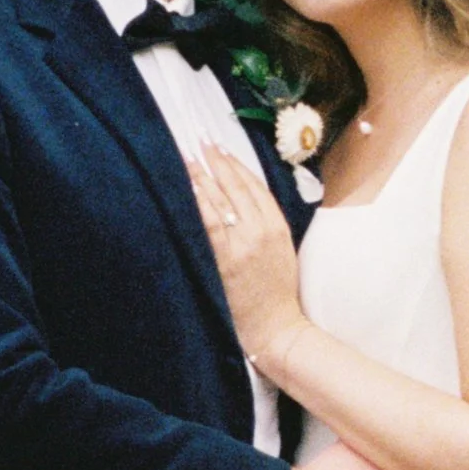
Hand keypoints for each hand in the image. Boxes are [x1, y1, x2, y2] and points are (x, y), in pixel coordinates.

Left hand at [188, 145, 303, 365]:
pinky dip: (197, 205)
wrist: (277, 327)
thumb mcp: (282, 251)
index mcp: (278, 226)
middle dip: (216, 162)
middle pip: (235, 187)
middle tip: (199, 142)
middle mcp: (261, 230)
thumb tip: (240, 201)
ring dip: (201, 177)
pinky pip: (208, 225)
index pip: (254, 185)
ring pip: (220, 201)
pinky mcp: (225, 261)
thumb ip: (265, 225)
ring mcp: (243, 245)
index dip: (235, 164)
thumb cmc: (277, 293)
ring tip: (186, 160)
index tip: (220, 149)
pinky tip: (186, 191)